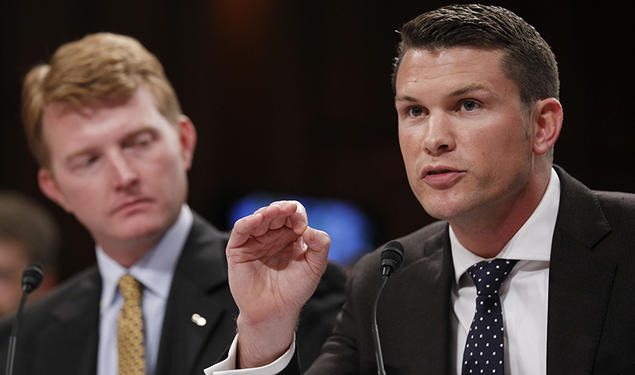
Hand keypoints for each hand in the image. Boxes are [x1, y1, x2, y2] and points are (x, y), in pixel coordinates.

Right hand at [226, 200, 329, 366]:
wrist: (276, 311)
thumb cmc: (295, 289)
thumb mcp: (315, 266)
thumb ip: (320, 245)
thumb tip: (309, 229)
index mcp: (291, 235)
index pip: (293, 214)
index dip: (297, 214)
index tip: (302, 226)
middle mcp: (272, 234)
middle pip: (275, 212)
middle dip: (281, 209)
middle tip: (288, 210)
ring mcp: (255, 240)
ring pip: (258, 217)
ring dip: (266, 212)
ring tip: (273, 212)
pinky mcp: (238, 249)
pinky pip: (240, 230)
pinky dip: (247, 222)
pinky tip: (257, 219)